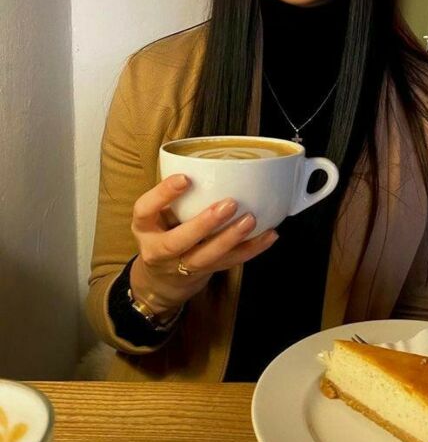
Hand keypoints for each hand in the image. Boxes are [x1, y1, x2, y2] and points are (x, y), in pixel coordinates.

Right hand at [129, 174, 277, 318]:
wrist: (162, 279)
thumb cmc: (165, 232)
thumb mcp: (159, 214)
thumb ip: (178, 196)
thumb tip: (215, 162)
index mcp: (145, 227)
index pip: (145, 209)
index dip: (163, 194)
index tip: (184, 178)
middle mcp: (157, 249)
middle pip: (178, 241)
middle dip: (204, 224)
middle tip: (230, 204)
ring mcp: (180, 266)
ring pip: (205, 257)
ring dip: (231, 238)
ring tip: (251, 220)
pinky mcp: (203, 274)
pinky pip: (229, 263)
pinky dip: (251, 249)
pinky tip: (269, 235)